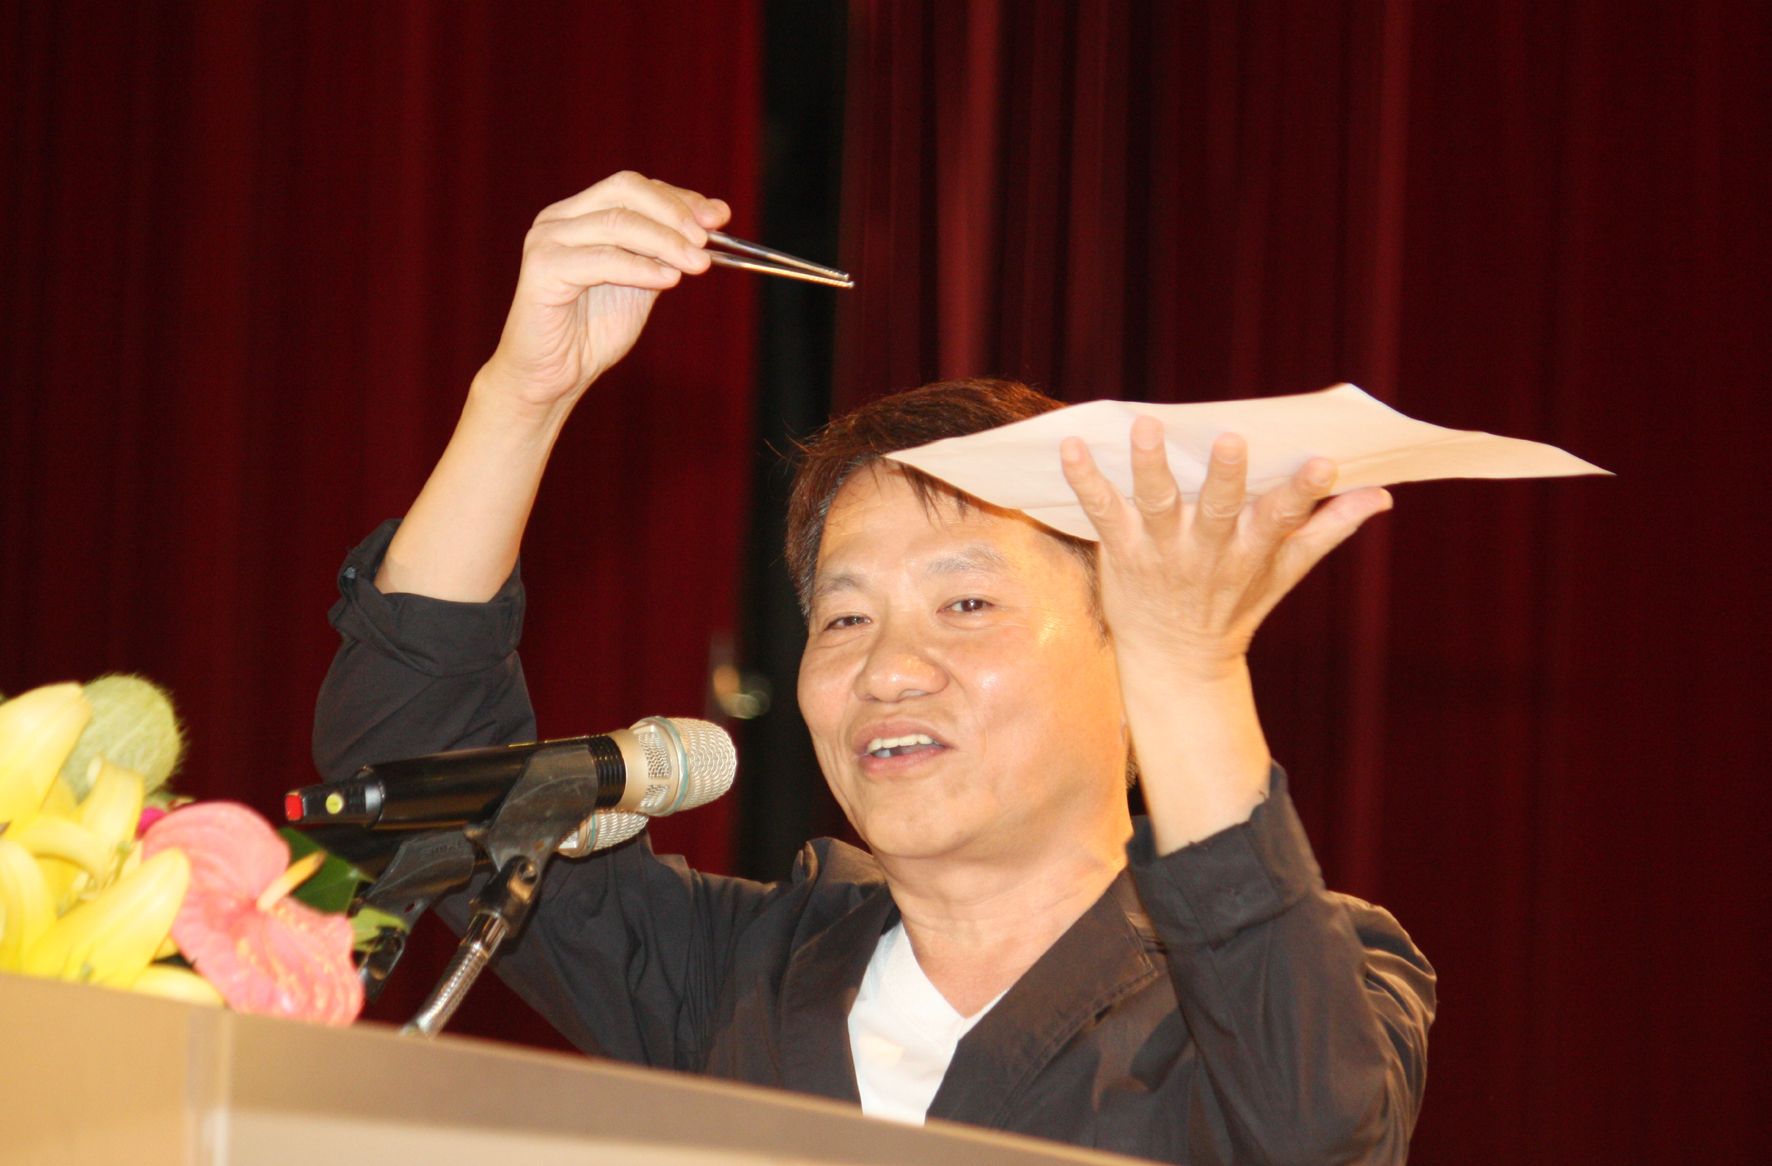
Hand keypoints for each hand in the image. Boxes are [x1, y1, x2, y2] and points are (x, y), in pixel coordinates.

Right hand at [478, 171, 729, 416]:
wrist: (553, 377)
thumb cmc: (592, 332)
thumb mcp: (641, 283)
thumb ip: (666, 251)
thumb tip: (714, 219)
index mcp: (580, 214)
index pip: (635, 188)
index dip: (680, 199)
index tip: (719, 217)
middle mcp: (560, 218)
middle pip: (625, 191)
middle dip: (674, 213)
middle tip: (706, 240)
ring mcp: (548, 240)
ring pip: (618, 223)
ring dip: (665, 242)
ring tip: (697, 264)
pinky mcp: (543, 269)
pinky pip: (602, 259)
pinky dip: (640, 267)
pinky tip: (668, 279)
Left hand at [1059, 415, 1392, 847]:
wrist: (1175, 662)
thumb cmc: (1234, 605)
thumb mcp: (1284, 571)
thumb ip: (1327, 528)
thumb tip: (1380, 496)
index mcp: (1250, 551)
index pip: (1283, 517)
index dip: (1305, 491)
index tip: (1325, 462)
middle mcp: (1206, 551)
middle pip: (1218, 509)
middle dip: (1226, 477)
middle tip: (1231, 439)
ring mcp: (1161, 551)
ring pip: (1156, 505)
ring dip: (1151, 466)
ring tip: (1146, 427)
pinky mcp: (1121, 551)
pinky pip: (1100, 512)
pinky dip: (1084, 480)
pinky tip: (1072, 447)